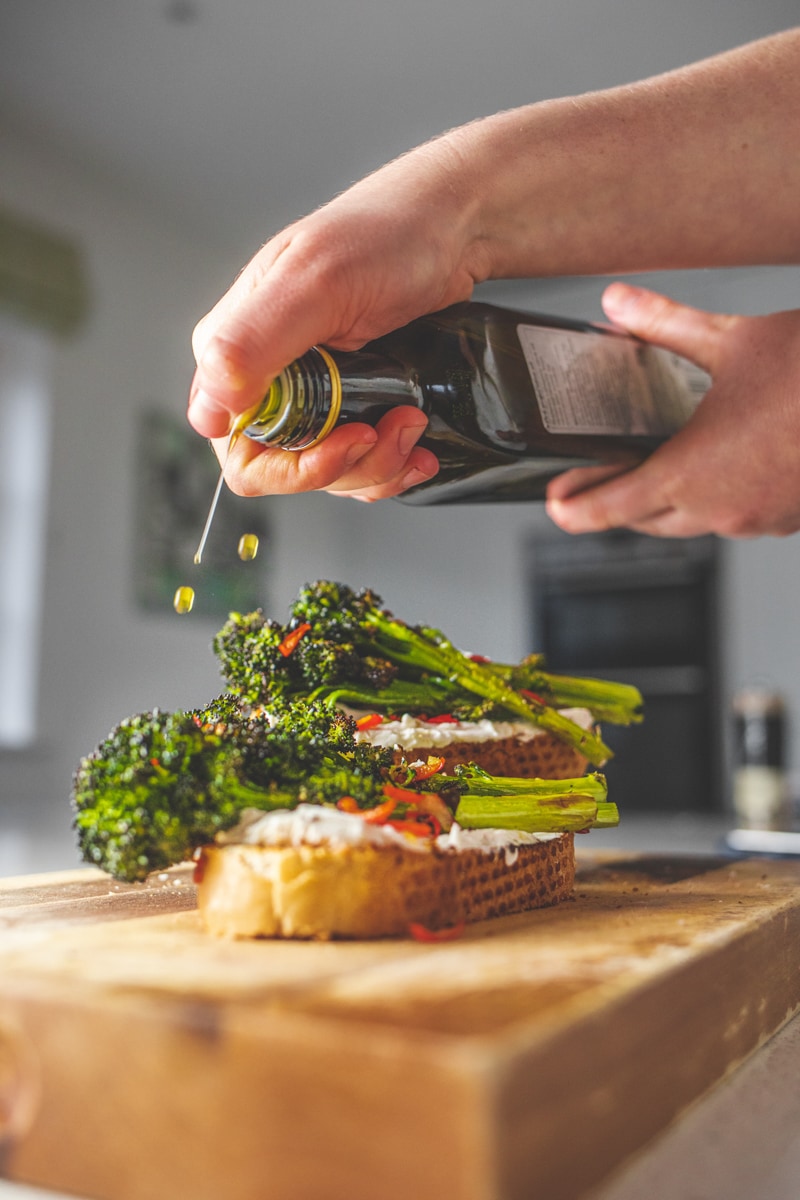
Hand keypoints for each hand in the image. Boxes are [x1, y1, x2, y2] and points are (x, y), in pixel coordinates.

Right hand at [187, 136, 488, 498]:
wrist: (452, 229)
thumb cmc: (385, 235)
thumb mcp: (315, 282)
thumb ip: (254, 341)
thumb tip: (211, 409)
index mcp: (234, 349)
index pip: (237, 448)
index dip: (291, 464)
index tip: (348, 436)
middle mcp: (266, 378)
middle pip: (286, 470)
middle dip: (346, 464)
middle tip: (390, 428)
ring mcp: (312, 396)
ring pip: (331, 475)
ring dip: (379, 464)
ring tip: (413, 421)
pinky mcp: (350, 404)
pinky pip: (359, 466)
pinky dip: (393, 466)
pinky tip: (418, 446)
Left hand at [546, 284, 799, 538]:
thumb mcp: (731, 340)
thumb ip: (664, 324)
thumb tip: (618, 301)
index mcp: (691, 474)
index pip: (611, 508)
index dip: (575, 510)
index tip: (556, 505)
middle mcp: (720, 509)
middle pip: (645, 520)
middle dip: (618, 500)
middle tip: (597, 477)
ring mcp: (756, 521)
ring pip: (691, 522)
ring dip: (669, 500)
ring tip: (657, 465)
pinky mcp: (787, 521)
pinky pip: (735, 517)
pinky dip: (717, 498)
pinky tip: (722, 465)